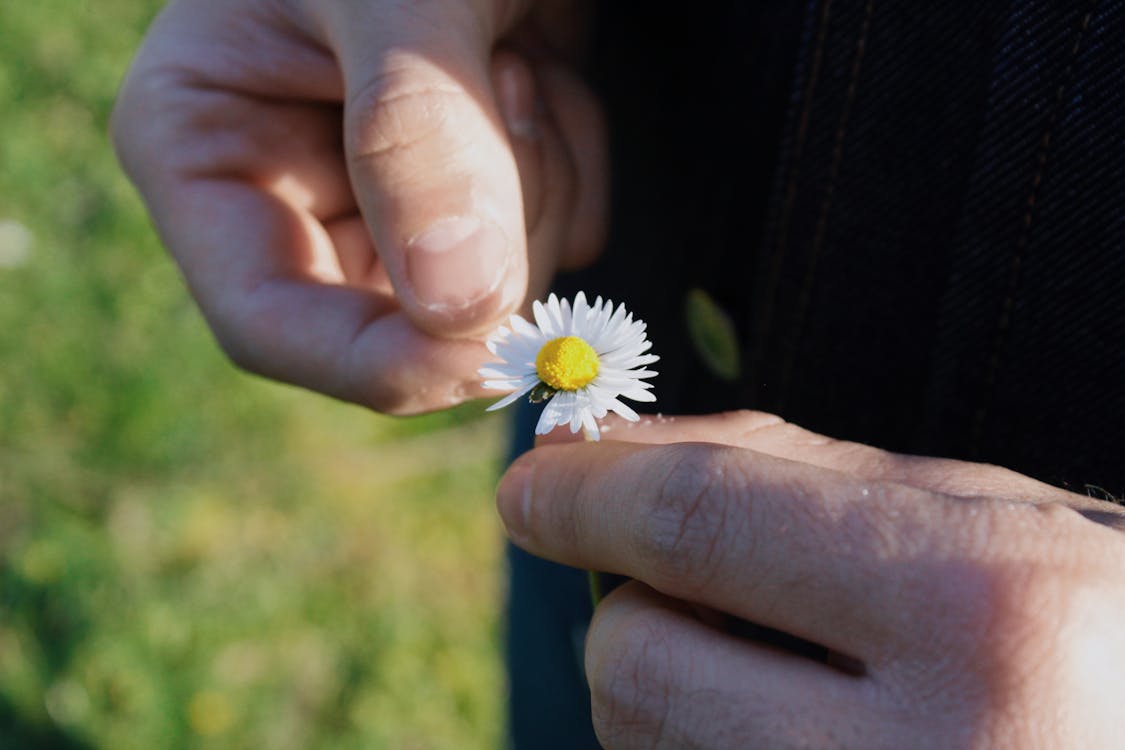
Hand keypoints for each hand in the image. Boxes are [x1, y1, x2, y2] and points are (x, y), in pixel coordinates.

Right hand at [111, 0, 605, 413]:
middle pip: (403, 320)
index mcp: (207, 149)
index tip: (490, 339)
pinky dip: (574, 164)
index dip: (380, 360)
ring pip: (491, 292)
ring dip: (538, 176)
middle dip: (491, 224)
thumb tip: (460, 307)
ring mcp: (388, 197)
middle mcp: (290, 190)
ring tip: (512, 50)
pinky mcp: (468, 188)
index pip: (269, 324)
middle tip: (506, 76)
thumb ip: (415, 129)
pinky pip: (548, 242)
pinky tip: (542, 67)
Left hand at [498, 411, 1124, 747]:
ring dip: (672, 690)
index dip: (589, 493)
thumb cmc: (1096, 629)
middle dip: (635, 607)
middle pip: (637, 665)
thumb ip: (788, 474)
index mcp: (987, 611)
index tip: (531, 484)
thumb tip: (605, 453)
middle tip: (705, 591)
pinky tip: (797, 733)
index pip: (702, 524)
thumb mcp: (981, 516)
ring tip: (795, 679)